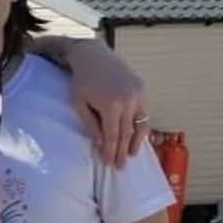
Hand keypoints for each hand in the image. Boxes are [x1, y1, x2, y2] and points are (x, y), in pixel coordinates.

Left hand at [66, 42, 147, 167]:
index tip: (108, 163)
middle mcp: (128, 100)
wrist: (93, 56)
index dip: (110, 151)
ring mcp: (137, 94)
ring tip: (131, 155)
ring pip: (139, 124)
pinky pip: (143, 112)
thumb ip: (91, 125)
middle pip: (126, 133)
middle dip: (122, 151)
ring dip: (136, 142)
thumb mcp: (80, 104)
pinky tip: (137, 136)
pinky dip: (140, 126)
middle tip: (120, 167)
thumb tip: (101, 144)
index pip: (112, 136)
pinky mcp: (141, 89)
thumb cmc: (82, 81)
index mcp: (111, 105)